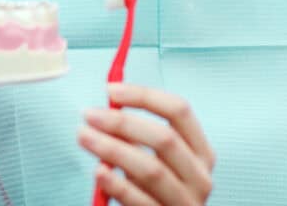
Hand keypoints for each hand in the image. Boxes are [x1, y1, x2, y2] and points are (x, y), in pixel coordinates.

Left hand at [78, 83, 214, 205]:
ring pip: (151, 169)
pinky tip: (99, 171)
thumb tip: (108, 107)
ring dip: (113, 149)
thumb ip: (139, 136)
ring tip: (85, 137)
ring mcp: (185, 203)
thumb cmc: (157, 192)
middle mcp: (199, 176)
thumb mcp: (159, 161)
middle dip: (123, 122)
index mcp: (201, 152)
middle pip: (165, 138)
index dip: (144, 96)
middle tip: (90, 115)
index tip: (112, 90)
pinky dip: (117, 184)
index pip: (179, 111)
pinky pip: (139, 200)